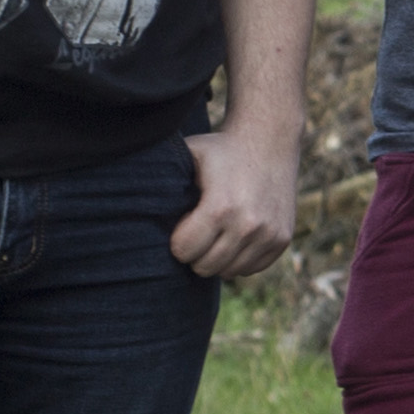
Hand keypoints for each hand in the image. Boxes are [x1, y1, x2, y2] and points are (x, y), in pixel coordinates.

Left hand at [173, 118, 302, 280]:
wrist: (269, 141)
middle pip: (205, 267)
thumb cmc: (220, 151)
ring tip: (216, 233)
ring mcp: (269, 234)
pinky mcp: (282, 238)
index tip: (183, 224)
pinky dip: (240, 258)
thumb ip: (163, 182)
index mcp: (220, 207)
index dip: (178, 240)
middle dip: (196, 253)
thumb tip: (131, 207)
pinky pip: (251, 268)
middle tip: (198, 231)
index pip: (184, 252)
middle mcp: (248, 224)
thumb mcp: (189, 157)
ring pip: (229, 272)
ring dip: (218, 258)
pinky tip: (236, 235)